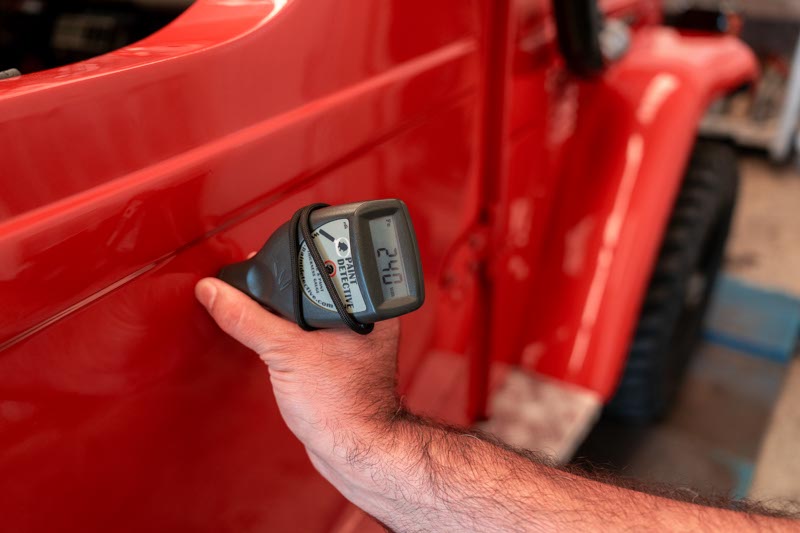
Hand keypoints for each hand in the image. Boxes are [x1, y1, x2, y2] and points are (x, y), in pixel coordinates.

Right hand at [194, 277, 400, 455]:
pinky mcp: (342, 360)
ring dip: (285, 315)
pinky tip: (278, 342)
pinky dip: (291, 336)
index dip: (289, 265)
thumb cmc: (342, 405)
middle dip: (283, 291)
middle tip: (256, 290)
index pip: (323, 269)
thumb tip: (216, 292)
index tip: (260, 264)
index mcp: (365, 305)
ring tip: (265, 315)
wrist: (352, 450)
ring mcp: (356, 341)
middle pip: (315, 289)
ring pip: (311, 314)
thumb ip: (248, 318)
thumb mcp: (284, 352)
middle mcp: (366, 319)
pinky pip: (311, 336)